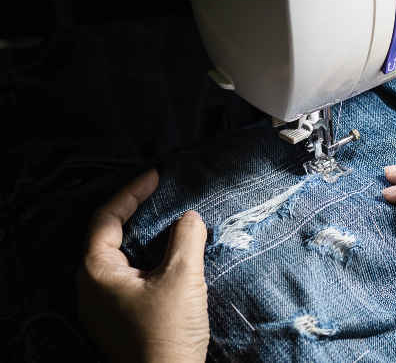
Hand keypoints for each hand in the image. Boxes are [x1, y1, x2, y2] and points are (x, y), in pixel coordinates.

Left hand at [76, 169, 209, 362]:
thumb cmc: (167, 333)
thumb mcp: (181, 278)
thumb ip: (185, 239)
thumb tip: (189, 218)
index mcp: (97, 272)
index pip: (106, 218)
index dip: (131, 193)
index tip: (156, 176)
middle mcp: (93, 287)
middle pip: (109, 237)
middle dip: (135, 212)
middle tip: (161, 195)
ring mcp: (105, 306)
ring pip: (121, 258)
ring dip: (145, 237)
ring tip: (171, 222)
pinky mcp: (121, 319)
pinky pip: (130, 277)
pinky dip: (149, 259)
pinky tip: (173, 258)